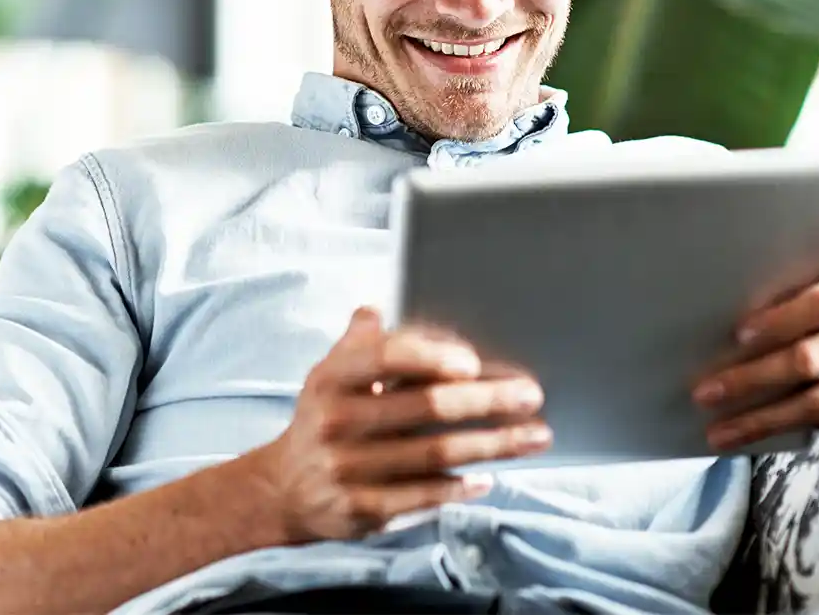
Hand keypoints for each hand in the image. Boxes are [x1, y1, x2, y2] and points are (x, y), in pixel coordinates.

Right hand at [238, 308, 550, 542]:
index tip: (472, 361)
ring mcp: (349, 468)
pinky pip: (422, 496)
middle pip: (424, 408)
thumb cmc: (324, 419)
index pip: (383, 359)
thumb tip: (376, 309)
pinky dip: (459, 486)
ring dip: (492, 444)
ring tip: (534, 436)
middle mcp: (337, 422)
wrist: (283, 488)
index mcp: (332, 379)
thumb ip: (360, 344)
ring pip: (434, 453)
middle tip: (529, 395)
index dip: (429, 357)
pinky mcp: (362, 509)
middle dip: (485, 401)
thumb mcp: (331, 374)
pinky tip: (490, 476)